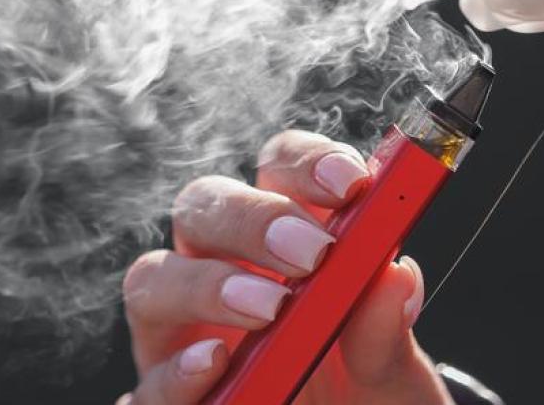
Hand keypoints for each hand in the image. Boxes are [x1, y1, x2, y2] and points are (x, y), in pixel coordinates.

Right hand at [117, 129, 455, 404]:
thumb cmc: (367, 394)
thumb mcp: (392, 371)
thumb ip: (387, 329)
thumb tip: (396, 280)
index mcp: (285, 239)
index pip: (279, 169)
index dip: (307, 163)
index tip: (352, 183)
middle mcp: (222, 270)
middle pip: (205, 207)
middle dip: (254, 219)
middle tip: (312, 253)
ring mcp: (183, 333)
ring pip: (152, 278)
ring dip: (206, 284)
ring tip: (269, 310)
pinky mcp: (166, 397)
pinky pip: (147, 381)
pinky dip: (174, 372)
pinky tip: (214, 365)